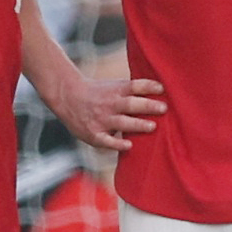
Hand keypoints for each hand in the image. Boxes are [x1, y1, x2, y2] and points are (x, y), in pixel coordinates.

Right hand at [46, 66, 163, 153]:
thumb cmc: (98, 93)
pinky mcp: (94, 134)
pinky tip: (129, 145)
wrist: (67, 96)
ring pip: (122, 123)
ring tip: (152, 126)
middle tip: (163, 108)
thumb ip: (133, 91)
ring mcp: (101, 119)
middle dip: (148, 106)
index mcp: (117, 90)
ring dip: (138, 124)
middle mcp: (110, 104)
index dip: (148, 86)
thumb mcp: (114, 86)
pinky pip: (106, 141)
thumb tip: (163, 93)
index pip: (134, 86)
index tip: (162, 88)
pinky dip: (117, 144)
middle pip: (131, 104)